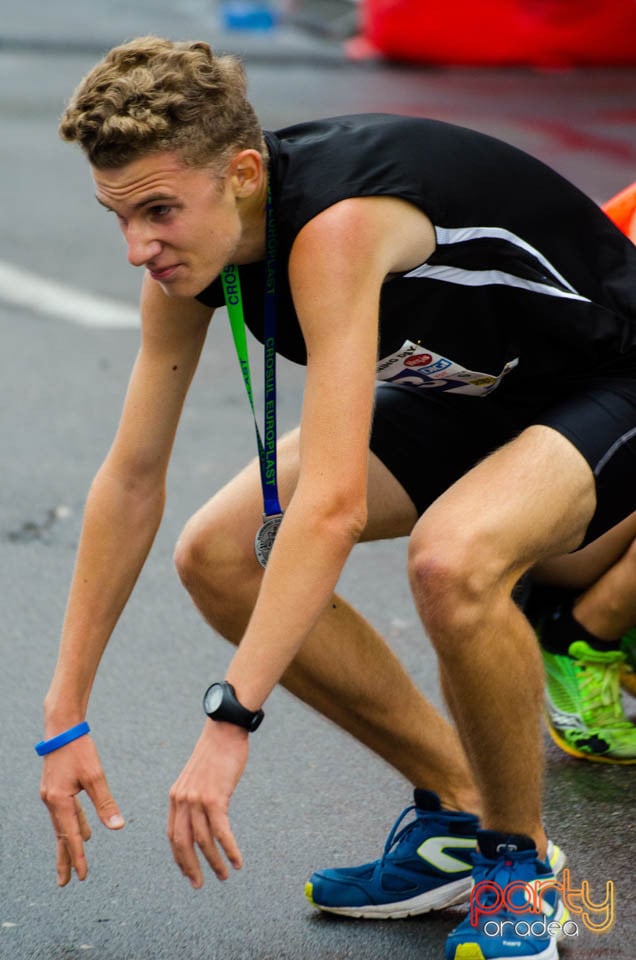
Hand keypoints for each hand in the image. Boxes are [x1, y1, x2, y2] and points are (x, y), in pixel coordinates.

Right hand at [39, 735, 124, 885]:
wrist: (61, 727)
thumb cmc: (79, 748)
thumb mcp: (95, 776)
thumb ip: (105, 803)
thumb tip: (118, 828)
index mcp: (59, 802)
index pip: (71, 837)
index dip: (78, 857)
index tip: (82, 876)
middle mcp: (51, 802)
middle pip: (61, 837)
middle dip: (65, 859)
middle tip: (65, 883)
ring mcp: (51, 796)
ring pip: (62, 825)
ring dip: (70, 843)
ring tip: (75, 860)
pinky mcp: (55, 788)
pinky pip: (64, 813)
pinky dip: (73, 824)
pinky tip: (85, 830)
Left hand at [168, 720, 247, 887]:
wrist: (224, 731)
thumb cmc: (216, 753)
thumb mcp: (198, 778)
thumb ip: (195, 799)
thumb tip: (203, 821)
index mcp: (175, 796)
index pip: (172, 835)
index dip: (179, 857)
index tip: (188, 873)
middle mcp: (182, 800)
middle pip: (182, 844)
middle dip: (191, 868)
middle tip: (199, 885)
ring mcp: (197, 799)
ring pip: (203, 841)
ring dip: (215, 862)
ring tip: (225, 875)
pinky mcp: (215, 798)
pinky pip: (221, 832)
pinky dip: (229, 850)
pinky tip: (237, 861)